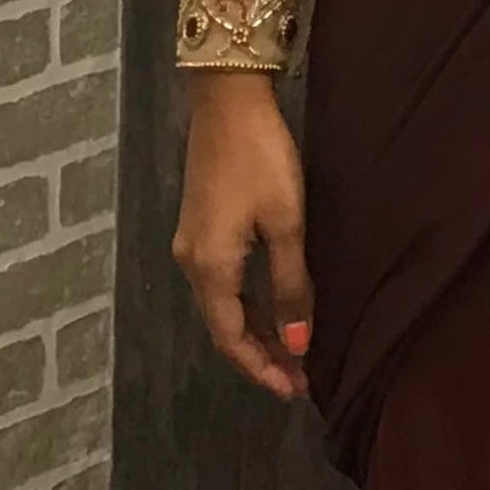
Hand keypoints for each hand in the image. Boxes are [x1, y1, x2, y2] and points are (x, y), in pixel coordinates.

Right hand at [172, 69, 315, 400]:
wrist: (228, 98)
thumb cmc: (262, 159)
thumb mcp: (286, 222)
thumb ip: (290, 286)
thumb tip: (295, 345)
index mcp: (209, 268)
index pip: (232, 339)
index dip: (262, 369)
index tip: (295, 391)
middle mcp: (191, 262)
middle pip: (223, 326)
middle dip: (259, 355)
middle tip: (299, 377)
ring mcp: (191, 241)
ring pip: (222, 304)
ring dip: (254, 329)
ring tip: (291, 348)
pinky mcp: (200, 223)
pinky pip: (222, 280)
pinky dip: (246, 302)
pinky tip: (271, 304)